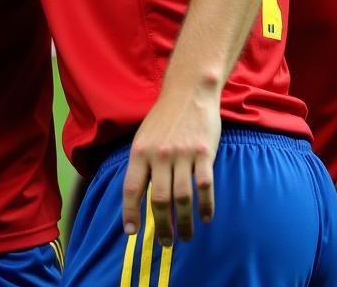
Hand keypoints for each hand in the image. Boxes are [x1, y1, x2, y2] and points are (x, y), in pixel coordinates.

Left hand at [122, 84, 220, 246]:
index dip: (130, 212)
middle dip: (162, 227)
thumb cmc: (164, 118)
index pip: (131, 188)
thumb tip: (137, 196)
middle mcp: (159, 154)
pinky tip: (205, 218)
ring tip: (186, 237)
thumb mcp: (143, 137)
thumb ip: (141, 164)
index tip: (131, 233)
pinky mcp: (204, 153)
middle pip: (159, 200)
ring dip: (185, 223)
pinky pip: (205, 186)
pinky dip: (205, 207)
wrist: (188, 93)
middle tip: (166, 244)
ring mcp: (182, 154)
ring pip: (182, 198)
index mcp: (140, 151)